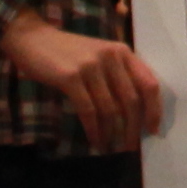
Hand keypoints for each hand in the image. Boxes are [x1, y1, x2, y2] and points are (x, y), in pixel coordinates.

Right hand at [1, 16, 163, 152]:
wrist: (33, 39)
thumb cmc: (68, 52)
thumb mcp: (99, 55)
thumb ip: (118, 75)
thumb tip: (134, 112)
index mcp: (123, 52)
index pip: (148, 84)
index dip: (154, 110)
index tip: (152, 130)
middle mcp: (111, 57)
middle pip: (131, 101)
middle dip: (132, 129)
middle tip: (129, 148)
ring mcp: (91, 66)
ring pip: (110, 109)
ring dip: (112, 134)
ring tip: (111, 148)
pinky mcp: (71, 77)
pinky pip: (88, 111)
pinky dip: (94, 130)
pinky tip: (95, 141)